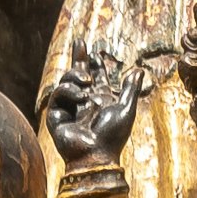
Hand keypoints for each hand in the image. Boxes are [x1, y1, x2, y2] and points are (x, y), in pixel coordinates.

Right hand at [43, 35, 139, 167]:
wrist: (95, 155)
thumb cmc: (112, 137)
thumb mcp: (126, 109)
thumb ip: (130, 89)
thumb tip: (139, 70)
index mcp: (99, 100)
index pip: (95, 77)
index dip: (94, 64)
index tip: (94, 52)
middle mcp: (83, 102)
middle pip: (77, 74)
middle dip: (78, 57)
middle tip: (80, 42)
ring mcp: (69, 108)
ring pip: (67, 81)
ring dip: (76, 75)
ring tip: (87, 80)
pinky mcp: (57, 115)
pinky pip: (59, 95)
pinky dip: (69, 91)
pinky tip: (81, 96)